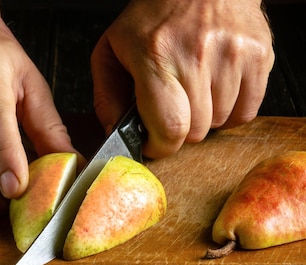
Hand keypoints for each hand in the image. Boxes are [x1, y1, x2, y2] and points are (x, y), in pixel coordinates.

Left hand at [91, 0, 274, 158]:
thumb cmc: (153, 16)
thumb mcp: (111, 51)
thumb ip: (106, 96)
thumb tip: (113, 132)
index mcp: (156, 57)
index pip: (170, 127)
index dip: (160, 146)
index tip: (153, 142)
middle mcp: (197, 56)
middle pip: (196, 131)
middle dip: (180, 130)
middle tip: (172, 108)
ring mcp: (233, 56)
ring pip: (220, 123)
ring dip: (205, 118)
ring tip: (193, 91)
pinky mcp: (259, 56)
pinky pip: (246, 112)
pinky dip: (230, 112)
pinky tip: (215, 91)